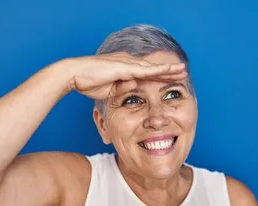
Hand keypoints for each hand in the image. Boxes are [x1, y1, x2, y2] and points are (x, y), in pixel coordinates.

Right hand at [65, 52, 186, 99]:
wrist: (74, 75)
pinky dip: (159, 71)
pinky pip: (146, 70)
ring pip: (153, 67)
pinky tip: (169, 71)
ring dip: (168, 69)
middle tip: (183, 72)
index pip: (146, 73)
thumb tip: (134, 88)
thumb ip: (122, 88)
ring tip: (182, 70)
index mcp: (124, 69)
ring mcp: (127, 64)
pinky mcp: (125, 67)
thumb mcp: (109, 90)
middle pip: (153, 68)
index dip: (159, 76)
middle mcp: (128, 63)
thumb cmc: (88, 82)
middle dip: (168, 71)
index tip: (171, 80)